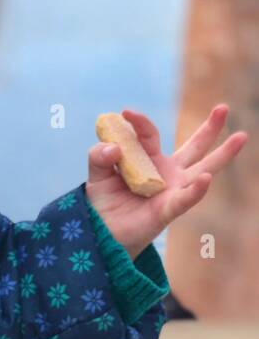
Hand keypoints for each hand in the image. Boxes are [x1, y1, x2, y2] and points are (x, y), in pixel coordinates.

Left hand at [87, 104, 248, 258]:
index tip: (126, 113)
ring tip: (241, 136)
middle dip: (210, 129)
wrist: (102, 231)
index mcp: (149, 159)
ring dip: (223, 154)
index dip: (139, 122)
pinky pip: (186, 198)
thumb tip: (113, 147)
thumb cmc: (104, 200)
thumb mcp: (96, 174)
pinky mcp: (169, 209)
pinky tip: (206, 178)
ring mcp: (173, 190)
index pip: (149, 134)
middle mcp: (167, 172)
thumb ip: (98, 156)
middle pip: (194, 148)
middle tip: (223, 107)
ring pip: (204, 170)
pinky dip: (196, 189)